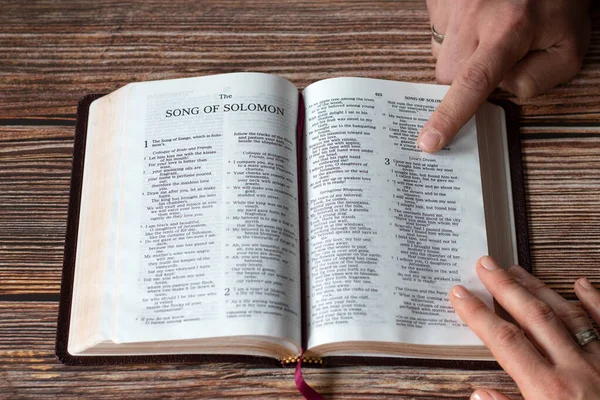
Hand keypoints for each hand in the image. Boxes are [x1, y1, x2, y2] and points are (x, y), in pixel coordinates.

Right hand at [418, 0, 590, 152]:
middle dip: (465, 79)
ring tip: (487, 33)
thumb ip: (535, 80)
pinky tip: (476, 21)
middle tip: (495, 59)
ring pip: (440, 54)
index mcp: (509, 29)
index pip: (473, 82)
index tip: (429, 142)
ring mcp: (452, 5)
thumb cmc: (557, 3)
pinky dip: (454, 35)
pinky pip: (436, 32)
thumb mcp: (567, 48)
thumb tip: (497, 91)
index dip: (450, 116)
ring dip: (461, 55)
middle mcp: (474, 15)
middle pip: (448, 74)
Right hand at [450, 256, 599, 398]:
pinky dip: (595, 301)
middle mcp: (576, 370)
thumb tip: (478, 394)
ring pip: (567, 315)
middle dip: (505, 288)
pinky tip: (580, 284)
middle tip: (485, 264)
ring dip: (538, 289)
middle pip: (534, 318)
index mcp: (550, 392)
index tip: (459, 294)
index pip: (505, 341)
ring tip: (516, 270)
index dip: (478, 315)